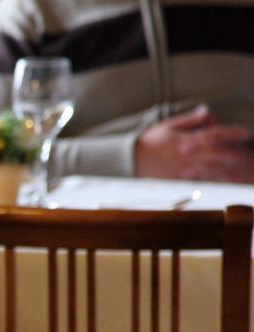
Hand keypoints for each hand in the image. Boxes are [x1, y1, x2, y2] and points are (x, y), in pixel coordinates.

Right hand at [135, 104, 252, 181]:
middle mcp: (187, 153)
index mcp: (186, 139)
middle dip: (234, 152)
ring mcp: (183, 167)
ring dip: (226, 167)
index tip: (245, 132)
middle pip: (217, 152)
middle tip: (246, 153)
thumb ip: (190, 119)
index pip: (214, 133)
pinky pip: (198, 178)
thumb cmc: (149, 141)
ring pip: (210, 167)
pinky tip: (220, 177)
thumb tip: (207, 111)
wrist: (131, 159)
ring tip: (238, 167)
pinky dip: (210, 178)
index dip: (232, 132)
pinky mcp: (178, 178)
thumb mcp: (169, 125)